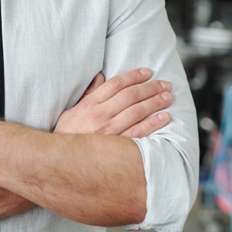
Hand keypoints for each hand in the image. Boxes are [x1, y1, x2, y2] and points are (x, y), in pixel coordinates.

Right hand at [54, 67, 172, 137]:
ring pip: (137, 111)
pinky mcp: (117, 146)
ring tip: (168, 97)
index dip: (133, 76)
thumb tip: (101, 77)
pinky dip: (153, 124)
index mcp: (90, 104)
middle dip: (150, 87)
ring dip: (155, 102)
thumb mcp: (73, 110)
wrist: (63, 159)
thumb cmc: (68, 133)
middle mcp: (100, 115)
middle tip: (164, 84)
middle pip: (130, 95)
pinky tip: (164, 117)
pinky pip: (139, 132)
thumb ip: (89, 94)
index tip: (146, 72)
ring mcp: (110, 130)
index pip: (115, 84)